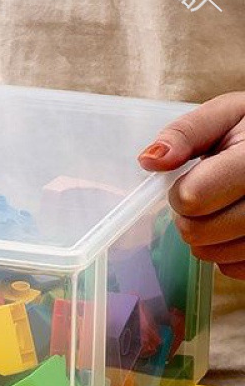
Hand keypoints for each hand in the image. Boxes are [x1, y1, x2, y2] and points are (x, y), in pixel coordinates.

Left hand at [138, 92, 244, 278]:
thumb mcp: (227, 116)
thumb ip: (186, 134)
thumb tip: (150, 160)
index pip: (192, 197)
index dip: (180, 191)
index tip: (192, 178)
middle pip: (198, 232)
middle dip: (188, 216)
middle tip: (205, 197)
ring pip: (215, 256)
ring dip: (206, 238)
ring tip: (223, 209)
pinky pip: (236, 269)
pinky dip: (228, 253)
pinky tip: (239, 227)